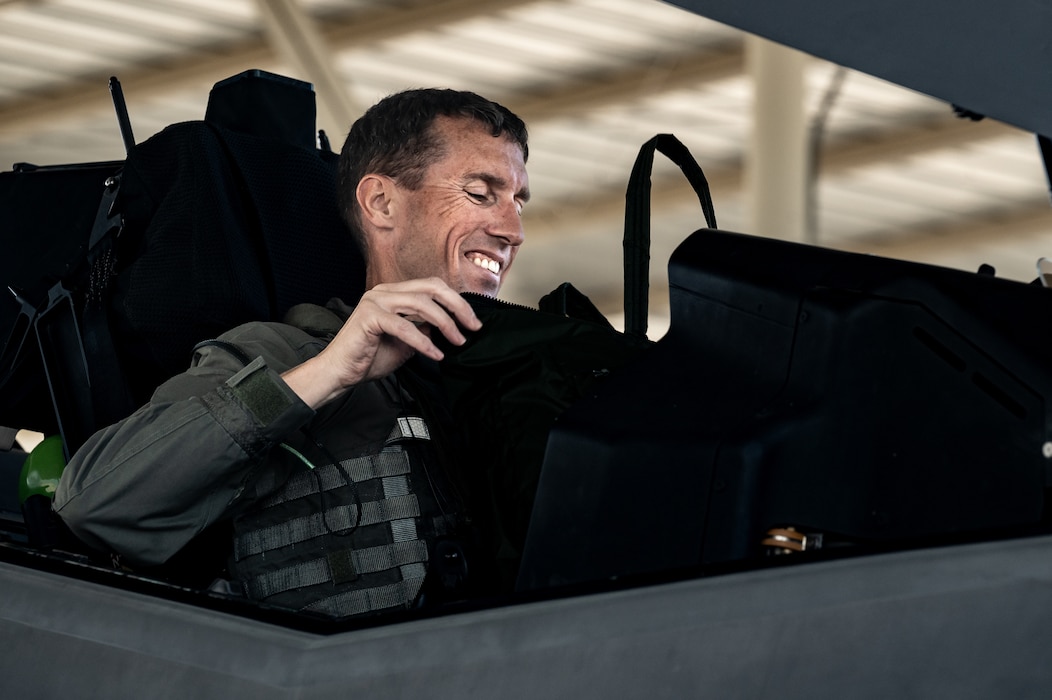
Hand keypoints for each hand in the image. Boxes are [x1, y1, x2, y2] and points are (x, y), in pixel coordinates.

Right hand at [281, 278, 480, 407]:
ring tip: (457, 341)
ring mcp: (375, 301)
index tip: (473, 322)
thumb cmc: (370, 358)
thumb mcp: (407, 342)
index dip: (457, 301)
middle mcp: (385, 291)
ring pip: (421, 304)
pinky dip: (423, 342)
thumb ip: (425, 329)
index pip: (433, 286)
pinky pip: (405, 326)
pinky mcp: (369, 317)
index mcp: (394, 293)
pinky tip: (435, 354)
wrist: (341, 373)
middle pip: (432, 287)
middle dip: (457, 306)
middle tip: (473, 327)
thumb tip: (450, 326)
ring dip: (445, 323)